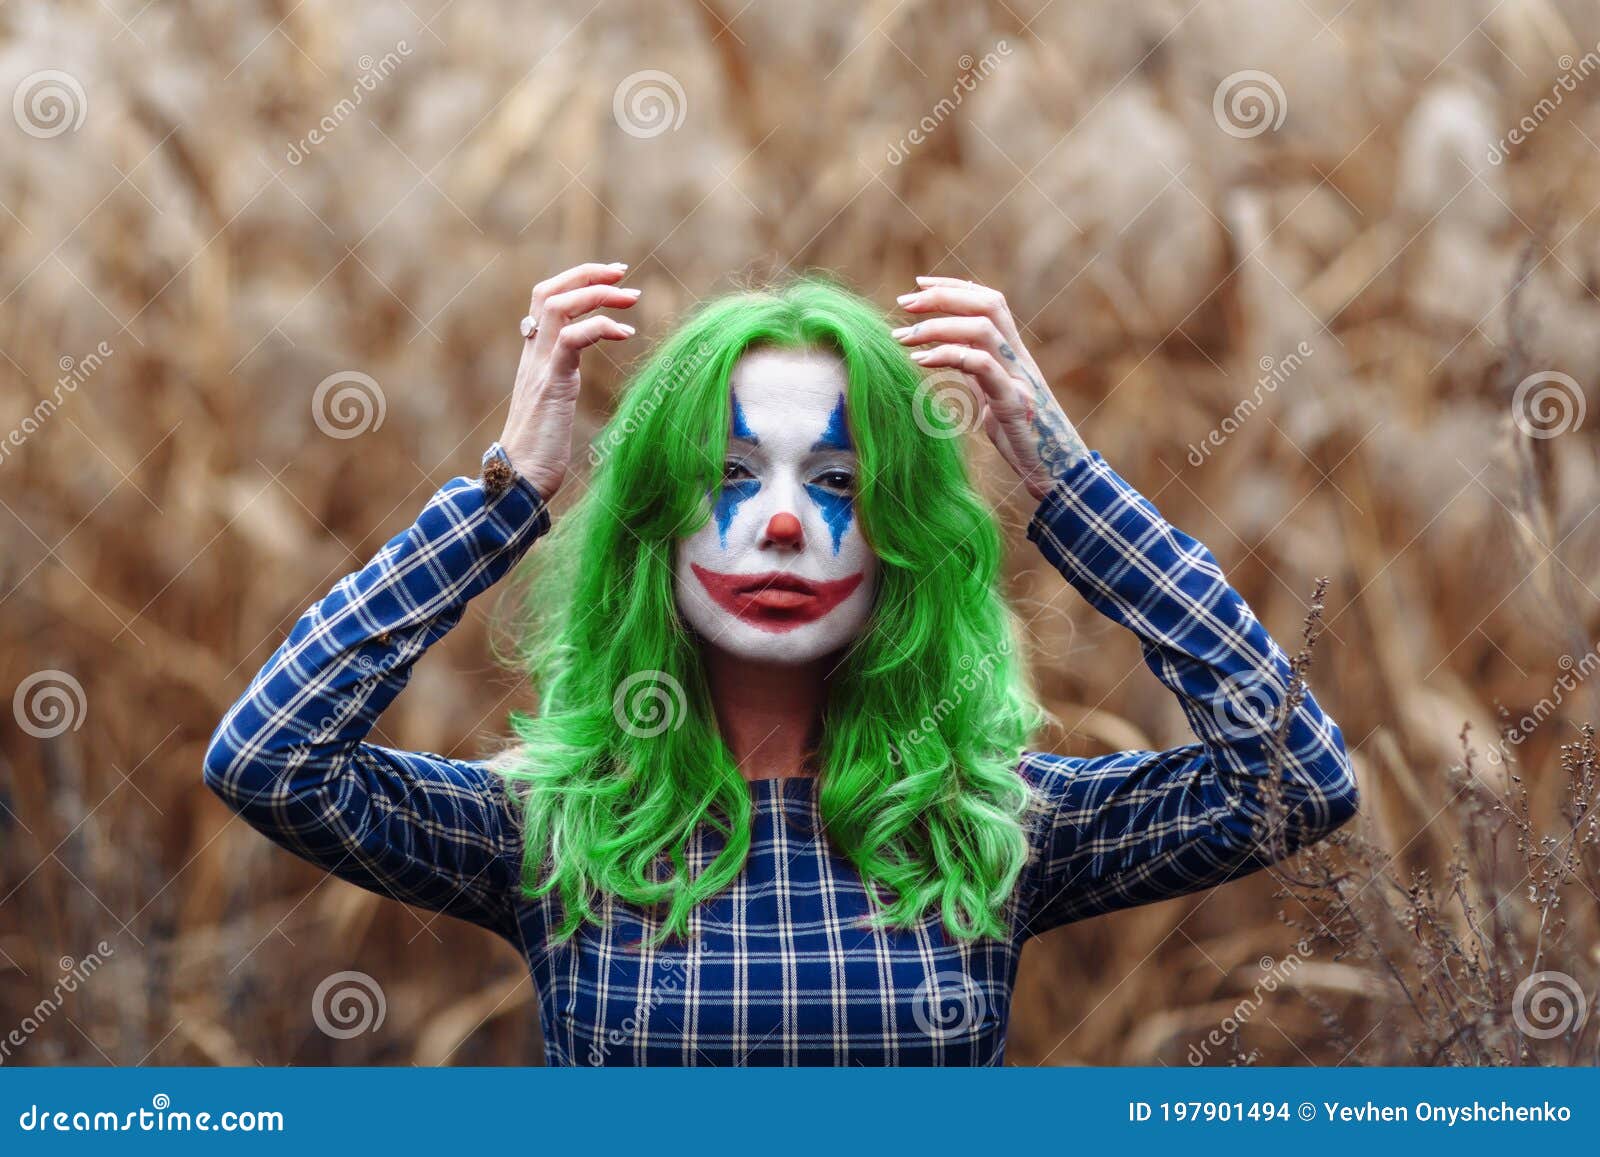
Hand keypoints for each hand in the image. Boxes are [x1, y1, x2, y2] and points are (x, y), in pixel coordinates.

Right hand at [499, 261, 640, 500]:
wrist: (520, 478)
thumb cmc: (541, 450)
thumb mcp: (552, 404)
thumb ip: (559, 378)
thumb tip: (573, 372)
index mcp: (533, 356)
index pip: (546, 300)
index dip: (576, 280)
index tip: (612, 277)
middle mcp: (532, 355)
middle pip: (549, 292)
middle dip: (587, 275)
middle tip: (624, 274)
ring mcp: (539, 367)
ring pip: (560, 307)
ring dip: (598, 295)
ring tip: (631, 300)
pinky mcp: (551, 384)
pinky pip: (572, 339)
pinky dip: (600, 327)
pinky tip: (626, 333)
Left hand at [892, 275, 1087, 502]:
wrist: (1057, 474)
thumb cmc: (1023, 441)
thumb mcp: (994, 400)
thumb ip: (977, 375)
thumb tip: (948, 356)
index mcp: (1014, 354)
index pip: (989, 302)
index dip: (956, 287)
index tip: (919, 286)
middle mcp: (1019, 359)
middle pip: (987, 305)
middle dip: (943, 297)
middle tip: (903, 303)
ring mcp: (1019, 378)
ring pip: (982, 329)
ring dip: (938, 327)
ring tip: (903, 338)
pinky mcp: (1014, 403)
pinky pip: (983, 367)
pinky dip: (949, 356)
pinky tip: (921, 362)